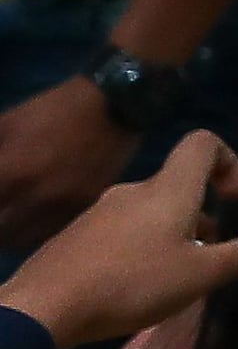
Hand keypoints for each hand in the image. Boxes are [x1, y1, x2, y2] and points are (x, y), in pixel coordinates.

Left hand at [0, 78, 128, 254]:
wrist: (115, 105)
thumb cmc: (53, 111)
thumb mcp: (6, 124)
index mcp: (11, 174)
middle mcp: (36, 198)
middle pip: (1, 236)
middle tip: (2, 207)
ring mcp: (64, 207)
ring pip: (25, 243)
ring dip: (12, 235)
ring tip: (12, 220)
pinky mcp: (85, 210)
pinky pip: (53, 235)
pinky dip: (38, 233)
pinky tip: (36, 219)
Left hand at [0, 133, 237, 340]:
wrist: (44, 306)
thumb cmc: (131, 283)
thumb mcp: (199, 277)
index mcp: (169, 189)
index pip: (203, 143)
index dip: (229, 161)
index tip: (236, 200)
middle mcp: (134, 190)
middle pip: (178, 184)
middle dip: (201, 213)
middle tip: (209, 254)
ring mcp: (101, 212)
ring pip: (149, 210)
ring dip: (170, 232)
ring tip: (174, 275)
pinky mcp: (78, 236)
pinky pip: (121, 229)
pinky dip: (139, 246)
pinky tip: (134, 285)